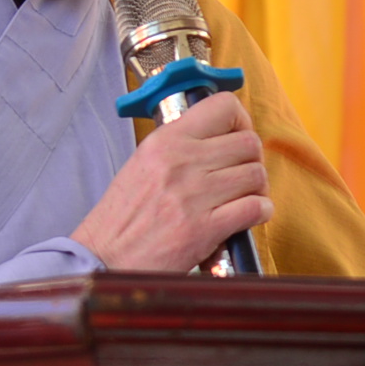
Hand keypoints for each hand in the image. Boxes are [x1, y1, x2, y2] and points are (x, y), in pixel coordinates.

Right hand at [72, 91, 270, 272]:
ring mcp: (194, 195)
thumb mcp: (143, 163)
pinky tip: (248, 216)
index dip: (240, 121)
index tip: (238, 135)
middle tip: (243, 173)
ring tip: (245, 197)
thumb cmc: (123, 217)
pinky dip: (260, 211)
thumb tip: (219, 137)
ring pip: (256, 175)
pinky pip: (254, 208)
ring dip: (258, 188)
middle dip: (252, 159)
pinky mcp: (204, 228)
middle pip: (248, 143)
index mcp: (165, 141)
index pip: (223, 106)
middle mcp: (181, 162)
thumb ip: (179, 146)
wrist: (104, 258)